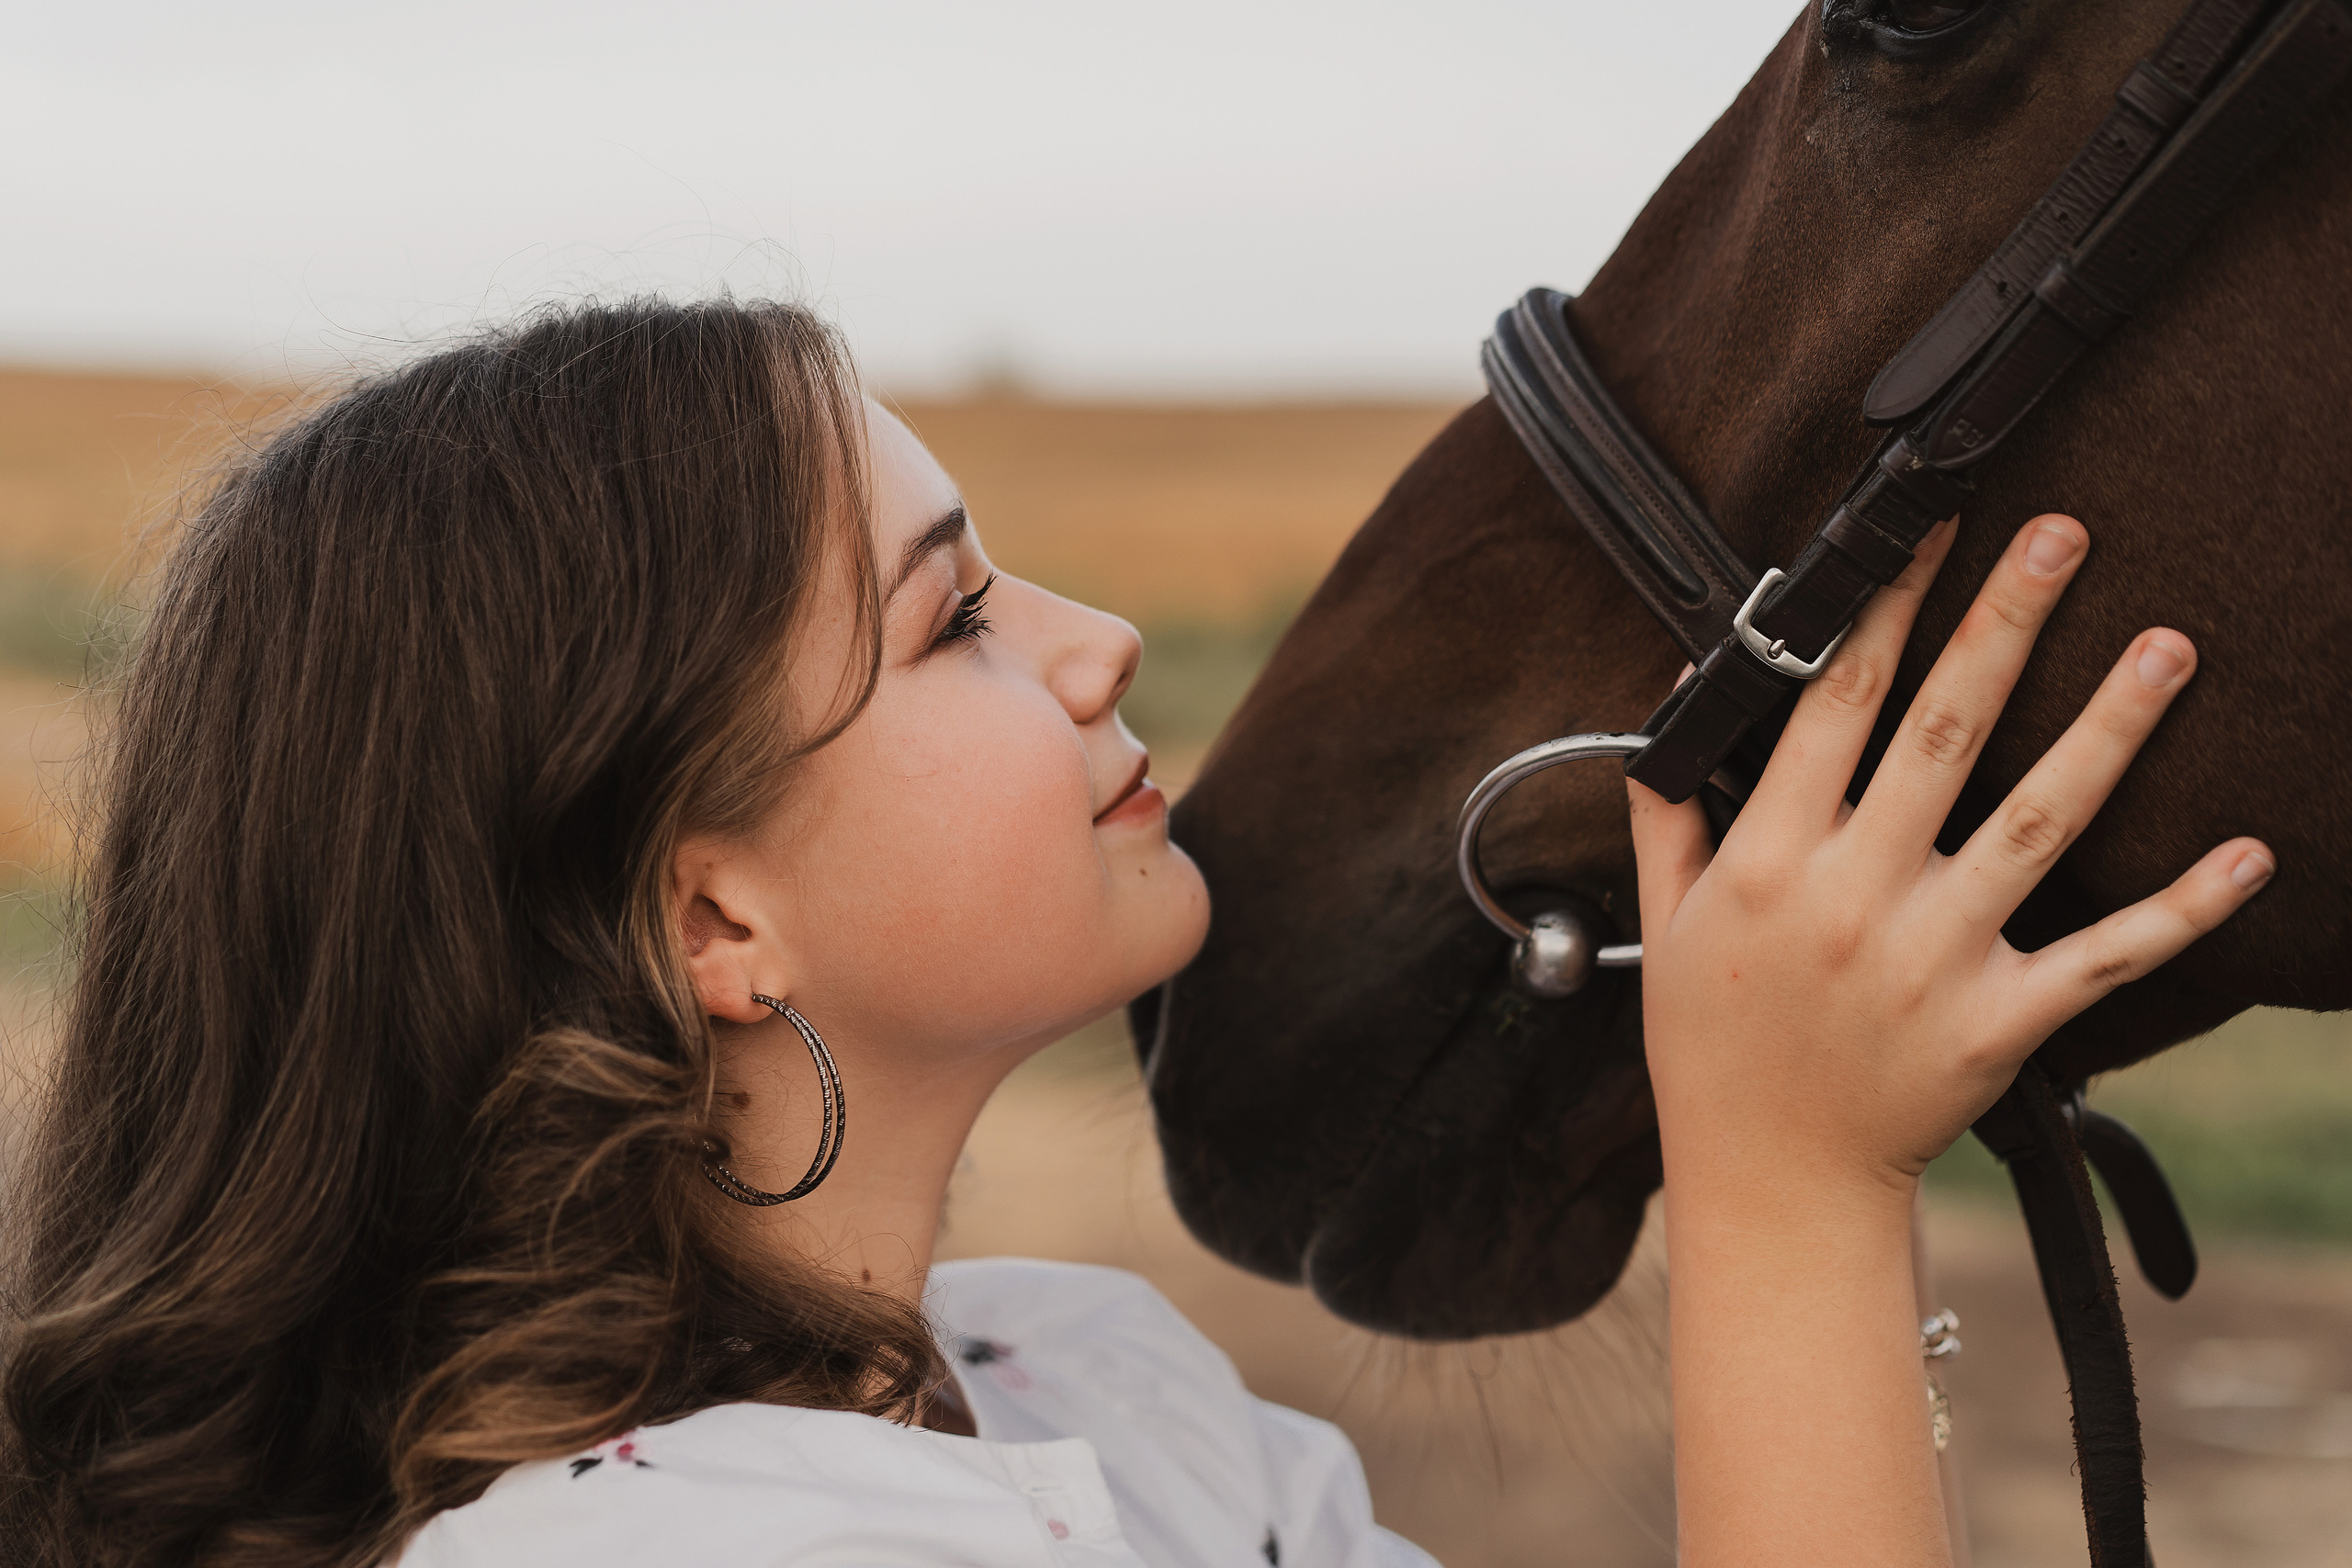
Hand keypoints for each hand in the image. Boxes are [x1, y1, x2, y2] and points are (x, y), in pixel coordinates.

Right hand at [1630, 512, 2274, 1567]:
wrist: (1770, 1179)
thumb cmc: (1712, 1044)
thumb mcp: (1668, 920)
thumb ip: (1672, 808)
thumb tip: (1672, 699)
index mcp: (1774, 858)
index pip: (1830, 703)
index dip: (1883, 608)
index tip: (1930, 530)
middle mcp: (1858, 894)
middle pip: (1942, 731)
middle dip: (2002, 622)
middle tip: (2061, 532)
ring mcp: (1936, 957)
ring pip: (2038, 820)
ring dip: (2109, 727)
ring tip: (2168, 643)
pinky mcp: (2002, 1022)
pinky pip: (2105, 954)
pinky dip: (2182, 907)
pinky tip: (2248, 851)